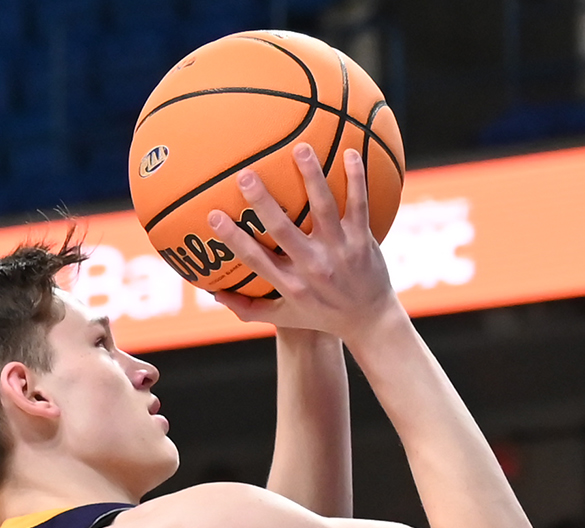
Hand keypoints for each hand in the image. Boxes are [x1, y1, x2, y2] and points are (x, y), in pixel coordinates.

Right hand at [207, 145, 398, 341]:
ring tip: (301, 148)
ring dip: (312, 177)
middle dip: (264, 203)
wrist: (370, 322)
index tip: (213, 216)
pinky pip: (359, 205)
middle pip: (284, 231)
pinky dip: (356, 179)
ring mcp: (340, 252)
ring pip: (324, 209)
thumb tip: (214, 293)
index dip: (234, 239)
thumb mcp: (285, 317)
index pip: (256, 260)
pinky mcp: (363, 241)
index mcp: (291, 284)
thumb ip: (249, 307)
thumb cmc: (323, 315)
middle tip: (246, 175)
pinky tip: (349, 153)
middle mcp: (313, 267)